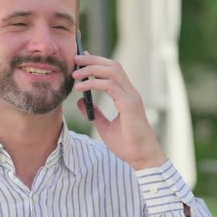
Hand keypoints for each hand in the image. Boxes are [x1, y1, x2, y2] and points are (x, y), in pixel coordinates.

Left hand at [72, 52, 165, 169]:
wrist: (141, 158)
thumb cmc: (128, 145)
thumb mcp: (105, 127)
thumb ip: (95, 113)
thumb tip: (80, 101)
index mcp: (127, 96)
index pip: (113, 71)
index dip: (98, 62)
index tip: (82, 59)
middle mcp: (130, 93)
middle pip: (113, 66)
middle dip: (93, 60)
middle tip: (75, 58)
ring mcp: (131, 97)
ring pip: (112, 71)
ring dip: (92, 69)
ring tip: (75, 74)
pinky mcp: (129, 104)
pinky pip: (110, 86)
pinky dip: (93, 83)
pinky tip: (81, 88)